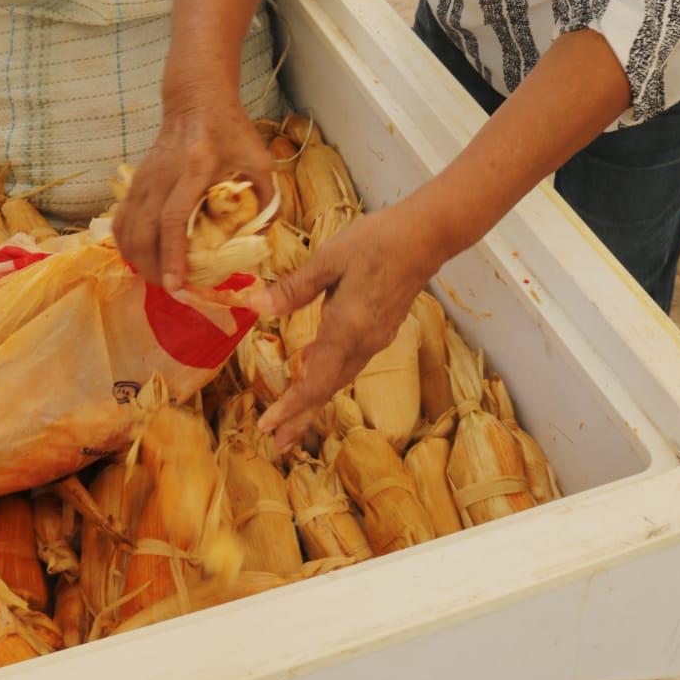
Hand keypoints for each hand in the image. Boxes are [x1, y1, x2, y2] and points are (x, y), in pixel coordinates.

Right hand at [112, 95, 274, 289]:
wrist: (196, 100)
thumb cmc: (231, 129)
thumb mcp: (259, 159)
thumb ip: (267, 198)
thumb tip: (264, 237)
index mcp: (194, 169)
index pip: (173, 219)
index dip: (172, 255)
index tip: (176, 284)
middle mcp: (162, 175)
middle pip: (143, 231)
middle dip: (152, 267)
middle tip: (170, 288)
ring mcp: (144, 178)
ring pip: (127, 228)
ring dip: (138, 259)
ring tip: (157, 276)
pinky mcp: (135, 181)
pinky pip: (121, 219)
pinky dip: (126, 242)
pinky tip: (140, 256)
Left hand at [251, 207, 442, 450]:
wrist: (425, 237)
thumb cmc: (376, 242)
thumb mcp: (329, 258)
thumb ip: (293, 288)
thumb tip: (254, 306)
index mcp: (347, 329)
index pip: (315, 381)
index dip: (291, 407)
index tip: (267, 425)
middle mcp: (364, 343)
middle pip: (327, 388)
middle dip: (301, 416)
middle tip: (277, 443)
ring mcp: (375, 338)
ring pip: (339, 377)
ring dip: (314, 398)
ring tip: (292, 417)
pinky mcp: (380, 328)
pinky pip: (349, 361)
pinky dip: (327, 374)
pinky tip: (313, 364)